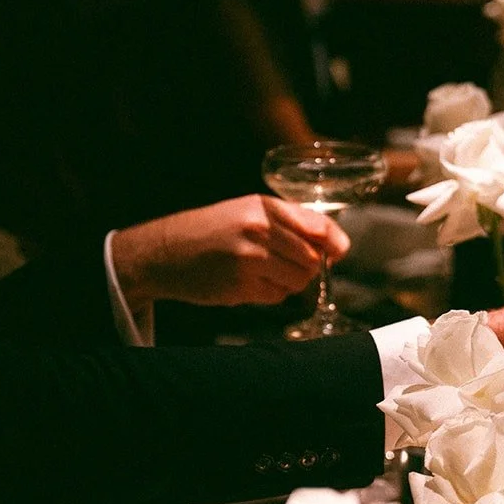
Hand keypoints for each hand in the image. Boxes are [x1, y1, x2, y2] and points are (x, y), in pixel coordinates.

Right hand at [111, 195, 350, 308]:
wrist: (164, 251)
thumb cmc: (211, 230)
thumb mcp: (249, 211)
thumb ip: (291, 222)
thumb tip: (338, 245)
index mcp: (264, 207)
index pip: (318, 226)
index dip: (335, 243)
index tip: (338, 251)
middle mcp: (259, 230)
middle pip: (312, 259)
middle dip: (307, 266)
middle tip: (285, 263)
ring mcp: (249, 260)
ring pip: (298, 280)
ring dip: (290, 281)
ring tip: (266, 271)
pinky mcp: (239, 286)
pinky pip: (277, 296)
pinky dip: (271, 293)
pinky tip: (249, 282)